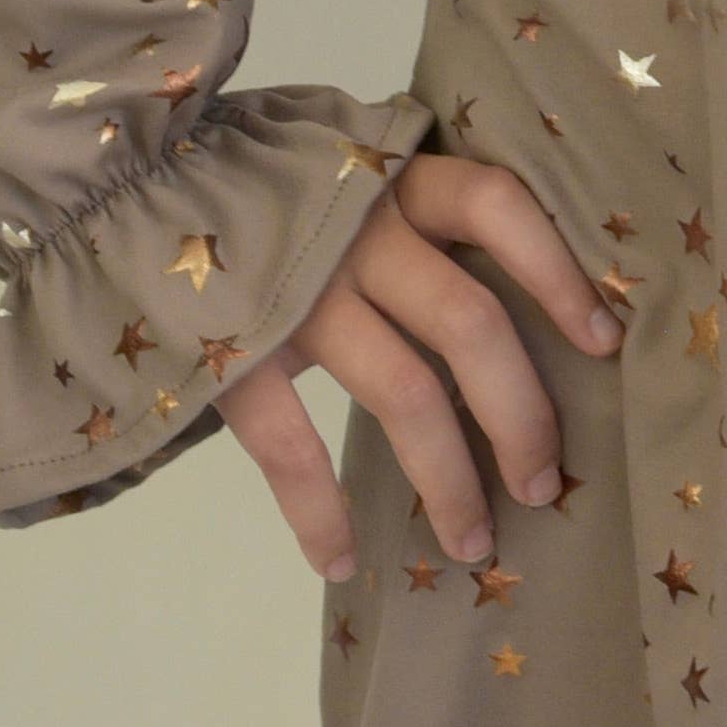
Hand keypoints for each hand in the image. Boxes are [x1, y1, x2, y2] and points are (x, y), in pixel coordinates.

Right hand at [215, 152, 625, 578]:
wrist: (122, 182)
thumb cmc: (258, 183)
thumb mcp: (345, 166)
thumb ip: (411, 206)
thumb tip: (512, 295)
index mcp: (392, 180)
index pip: (497, 207)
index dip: (557, 273)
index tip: (604, 342)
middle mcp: (357, 231)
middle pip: (470, 324)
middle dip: (519, 415)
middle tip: (545, 484)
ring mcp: (298, 291)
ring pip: (403, 394)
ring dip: (447, 481)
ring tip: (473, 543)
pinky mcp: (233, 347)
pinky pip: (291, 444)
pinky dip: (319, 511)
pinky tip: (343, 559)